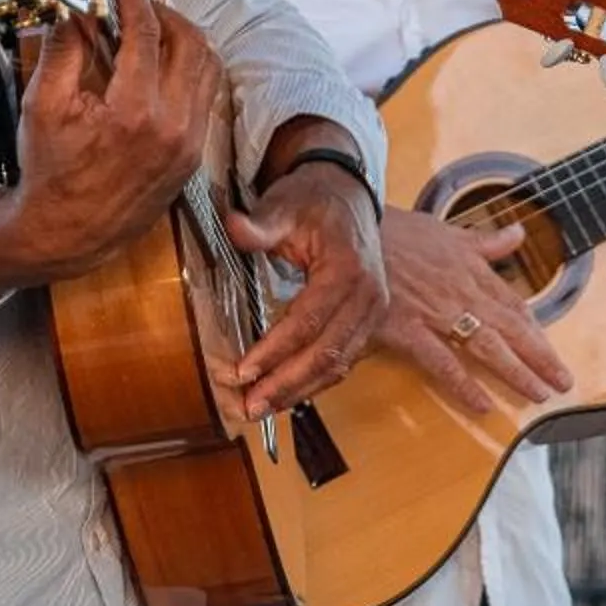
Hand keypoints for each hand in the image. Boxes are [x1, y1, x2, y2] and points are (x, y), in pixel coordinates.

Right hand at [0, 0, 222, 310]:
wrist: (68, 232)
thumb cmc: (50, 170)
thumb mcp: (42, 104)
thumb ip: (62, 48)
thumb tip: (78, 4)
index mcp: (134, 112)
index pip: (146, 31)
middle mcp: (172, 126)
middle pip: (190, 41)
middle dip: (164, 9)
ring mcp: (188, 143)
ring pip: (207, 66)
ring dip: (183, 36)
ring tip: (151, 25)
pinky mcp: (193, 154)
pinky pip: (205, 94)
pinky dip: (189, 67)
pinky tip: (161, 61)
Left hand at [230, 165, 387, 418]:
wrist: (347, 197)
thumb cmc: (313, 202)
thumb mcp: (283, 205)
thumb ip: (259, 225)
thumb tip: (233, 226)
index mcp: (347, 269)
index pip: (309, 320)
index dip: (275, 350)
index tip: (243, 370)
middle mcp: (368, 297)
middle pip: (326, 353)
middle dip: (285, 383)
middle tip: (249, 405)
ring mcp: (372, 314)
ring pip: (337, 364)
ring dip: (298, 390)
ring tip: (261, 409)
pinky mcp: (367, 324)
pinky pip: (342, 361)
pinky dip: (313, 382)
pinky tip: (285, 395)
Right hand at [376, 206, 572, 417]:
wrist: (352, 231)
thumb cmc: (396, 231)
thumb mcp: (446, 230)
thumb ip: (484, 241)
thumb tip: (517, 234)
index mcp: (471, 270)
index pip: (514, 306)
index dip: (536, 332)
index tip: (552, 353)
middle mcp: (461, 292)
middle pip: (510, 329)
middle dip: (540, 357)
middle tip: (562, 383)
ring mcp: (436, 312)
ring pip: (486, 346)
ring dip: (516, 372)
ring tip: (538, 395)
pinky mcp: (408, 328)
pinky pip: (441, 361)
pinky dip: (462, 384)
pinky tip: (482, 404)